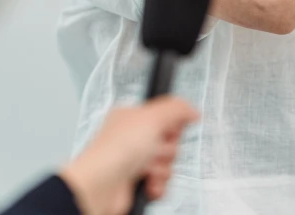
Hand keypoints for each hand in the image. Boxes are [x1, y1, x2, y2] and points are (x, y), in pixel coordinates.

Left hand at [59, 96, 198, 214]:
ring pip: (166, 163)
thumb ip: (177, 108)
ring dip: (161, 168)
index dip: (171, 124)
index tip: (168, 128)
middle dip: (166, 149)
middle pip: (169, 141)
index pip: (165, 115)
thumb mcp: (152, 117)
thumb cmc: (116, 148)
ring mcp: (134, 160)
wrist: (102, 185)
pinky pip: (161, 183)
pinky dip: (158, 185)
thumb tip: (192, 110)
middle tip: (154, 149)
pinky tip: (147, 182)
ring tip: (147, 168)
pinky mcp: (136, 182)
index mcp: (132, 116)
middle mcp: (132, 137)